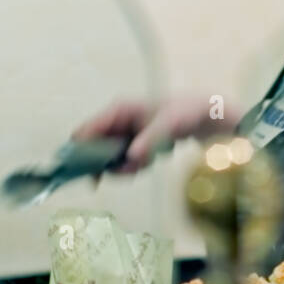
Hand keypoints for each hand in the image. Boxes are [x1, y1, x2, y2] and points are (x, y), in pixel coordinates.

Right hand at [72, 95, 241, 171]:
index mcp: (118, 110)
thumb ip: (149, 141)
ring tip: (145, 164)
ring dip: (124, 168)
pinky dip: (135, 167)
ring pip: (109, 159)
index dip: (80, 152)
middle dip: (107, 165)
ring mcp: (124, 134)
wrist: (204, 116)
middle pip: (93, 148)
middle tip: (127, 172)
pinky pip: (124, 162)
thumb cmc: (184, 113)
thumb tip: (131, 158)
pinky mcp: (133, 144)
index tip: (87, 173)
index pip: (86, 131)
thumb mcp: (168, 125)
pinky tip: (150, 162)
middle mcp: (116, 122)